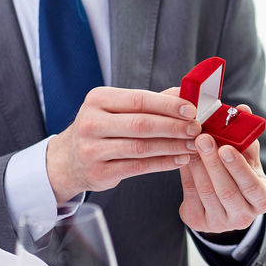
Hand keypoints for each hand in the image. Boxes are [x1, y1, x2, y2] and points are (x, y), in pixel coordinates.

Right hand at [46, 87, 201, 201]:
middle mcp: (91, 122)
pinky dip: (163, 163)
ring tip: (193, 145)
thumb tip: (185, 93)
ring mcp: (92, 149)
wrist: (68, 159)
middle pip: (141, 124)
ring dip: (172, 146)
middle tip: (196, 129)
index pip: (138, 100)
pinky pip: (138, 167)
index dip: (168, 105)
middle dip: (174, 127)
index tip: (191, 110)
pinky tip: (180, 159)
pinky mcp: (99, 172)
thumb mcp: (117, 108)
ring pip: (141, 147)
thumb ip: (151, 101)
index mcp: (98, 100)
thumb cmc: (102, 128)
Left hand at [178, 105, 265, 233]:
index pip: (252, 185)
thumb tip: (243, 109)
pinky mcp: (199, 222)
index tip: (226, 147)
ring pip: (206, 192)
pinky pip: (190, 195)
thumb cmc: (239, 175)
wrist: (226, 205)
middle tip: (202, 138)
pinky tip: (184, 156)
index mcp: (262, 200)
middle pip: (226, 190)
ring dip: (197, 165)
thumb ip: (246, 136)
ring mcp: (220, 223)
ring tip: (191, 143)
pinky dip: (187, 173)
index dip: (238, 167)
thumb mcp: (248, 159)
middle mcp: (244, 216)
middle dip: (213, 162)